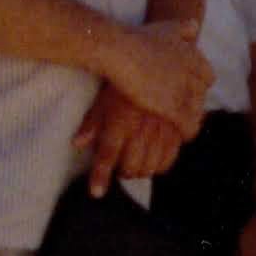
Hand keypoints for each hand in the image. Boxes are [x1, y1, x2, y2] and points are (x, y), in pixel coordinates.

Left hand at [73, 88, 188, 191]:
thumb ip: (92, 123)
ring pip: (151, 166)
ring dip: (141, 171)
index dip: (101, 177)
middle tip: (120, 169)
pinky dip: (160, 165)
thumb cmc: (124, 81)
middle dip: (124, 173)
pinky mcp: (177, 128)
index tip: (96, 192)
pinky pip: (170, 157)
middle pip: (132, 166)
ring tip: (135, 165)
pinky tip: (154, 161)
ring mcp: (161, 130)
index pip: (108, 155)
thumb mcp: (104, 99)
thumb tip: (78, 144)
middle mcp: (141, 128)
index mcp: (121, 121)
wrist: (156, 63)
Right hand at [99, 16, 211, 132]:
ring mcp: (184, 91)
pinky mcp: (173, 108)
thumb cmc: (136, 38)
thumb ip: (182, 28)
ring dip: (192, 118)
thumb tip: (195, 25)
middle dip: (195, 102)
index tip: (188, 90)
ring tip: (183, 126)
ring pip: (198, 111)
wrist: (119, 50)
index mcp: (193, 55)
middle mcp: (193, 73)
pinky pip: (189, 125)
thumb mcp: (165, 27)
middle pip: (203, 95)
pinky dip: (188, 131)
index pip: (208, 76)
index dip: (198, 85)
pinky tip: (183, 136)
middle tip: (183, 109)